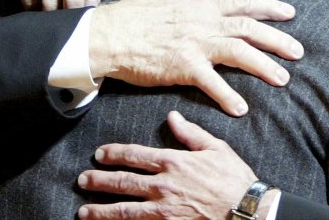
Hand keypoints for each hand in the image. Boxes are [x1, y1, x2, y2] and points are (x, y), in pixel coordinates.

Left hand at [77, 111, 272, 219]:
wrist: (246, 210)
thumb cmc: (234, 178)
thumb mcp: (216, 148)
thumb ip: (191, 133)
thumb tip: (173, 117)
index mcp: (174, 162)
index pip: (135, 155)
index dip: (114, 154)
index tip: (99, 154)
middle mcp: (164, 185)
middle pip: (123, 182)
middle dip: (99, 181)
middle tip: (82, 180)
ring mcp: (164, 210)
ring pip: (124, 209)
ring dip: (101, 210)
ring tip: (84, 211)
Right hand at [90, 0, 302, 115]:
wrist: (109, 34)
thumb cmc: (132, 12)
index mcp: (201, 8)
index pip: (242, 5)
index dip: (268, 7)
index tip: (290, 13)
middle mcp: (204, 25)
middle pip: (249, 30)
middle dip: (277, 40)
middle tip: (299, 51)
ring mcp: (196, 46)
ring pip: (240, 53)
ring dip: (264, 66)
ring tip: (283, 79)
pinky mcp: (184, 68)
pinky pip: (212, 83)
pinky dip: (228, 96)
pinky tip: (241, 108)